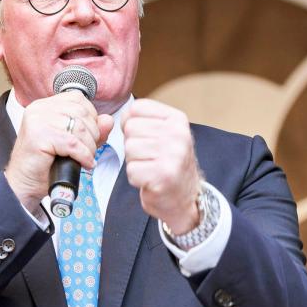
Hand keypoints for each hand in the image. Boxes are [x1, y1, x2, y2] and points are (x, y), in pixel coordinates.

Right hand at [5, 91, 113, 211]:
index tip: (89, 136)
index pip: (77, 98)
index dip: (91, 117)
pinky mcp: (39, 136)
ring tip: (85, 158)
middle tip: (88, 151)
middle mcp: (39, 109)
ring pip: (79, 127)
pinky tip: (84, 163)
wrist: (24, 184)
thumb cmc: (45, 165)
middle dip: (92, 134)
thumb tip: (108, 120)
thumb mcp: (73, 144)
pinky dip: (83, 155)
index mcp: (44, 105)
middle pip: (81, 112)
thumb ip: (91, 131)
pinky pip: (73, 143)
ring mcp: (37, 120)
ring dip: (89, 147)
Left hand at [122, 99, 201, 233]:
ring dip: (134, 162)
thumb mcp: (165, 133)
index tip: (145, 138)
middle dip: (132, 145)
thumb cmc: (169, 164)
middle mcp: (178, 134)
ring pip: (129, 149)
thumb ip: (145, 120)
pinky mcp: (163, 175)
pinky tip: (150, 180)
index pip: (136, 108)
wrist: (185, 197)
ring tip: (151, 168)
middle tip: (150, 157)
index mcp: (177, 119)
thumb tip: (121, 116)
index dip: (131, 124)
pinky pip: (131, 170)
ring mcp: (172, 155)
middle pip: (130, 128)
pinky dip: (136, 178)